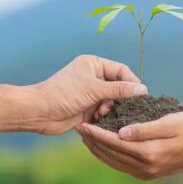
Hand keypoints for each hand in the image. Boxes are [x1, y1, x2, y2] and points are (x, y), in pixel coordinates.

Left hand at [30, 55, 147, 134]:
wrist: (40, 112)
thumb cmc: (63, 94)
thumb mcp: (93, 89)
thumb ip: (119, 89)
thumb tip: (142, 89)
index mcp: (94, 64)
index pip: (121, 70)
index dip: (132, 82)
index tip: (141, 95)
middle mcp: (94, 77)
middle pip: (119, 86)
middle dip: (121, 97)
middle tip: (124, 107)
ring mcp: (91, 93)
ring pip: (113, 101)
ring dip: (111, 108)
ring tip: (102, 113)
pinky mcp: (88, 108)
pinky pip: (104, 111)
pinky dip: (104, 116)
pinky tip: (98, 119)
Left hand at [77, 112, 182, 179]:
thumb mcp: (170, 123)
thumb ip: (144, 129)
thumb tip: (120, 132)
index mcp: (149, 153)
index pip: (115, 142)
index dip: (97, 133)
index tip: (83, 124)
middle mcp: (145, 166)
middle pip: (111, 154)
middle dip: (93, 141)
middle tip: (80, 129)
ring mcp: (146, 172)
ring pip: (114, 161)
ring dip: (98, 150)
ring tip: (86, 137)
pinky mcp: (148, 173)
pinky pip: (122, 165)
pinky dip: (109, 156)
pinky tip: (103, 147)